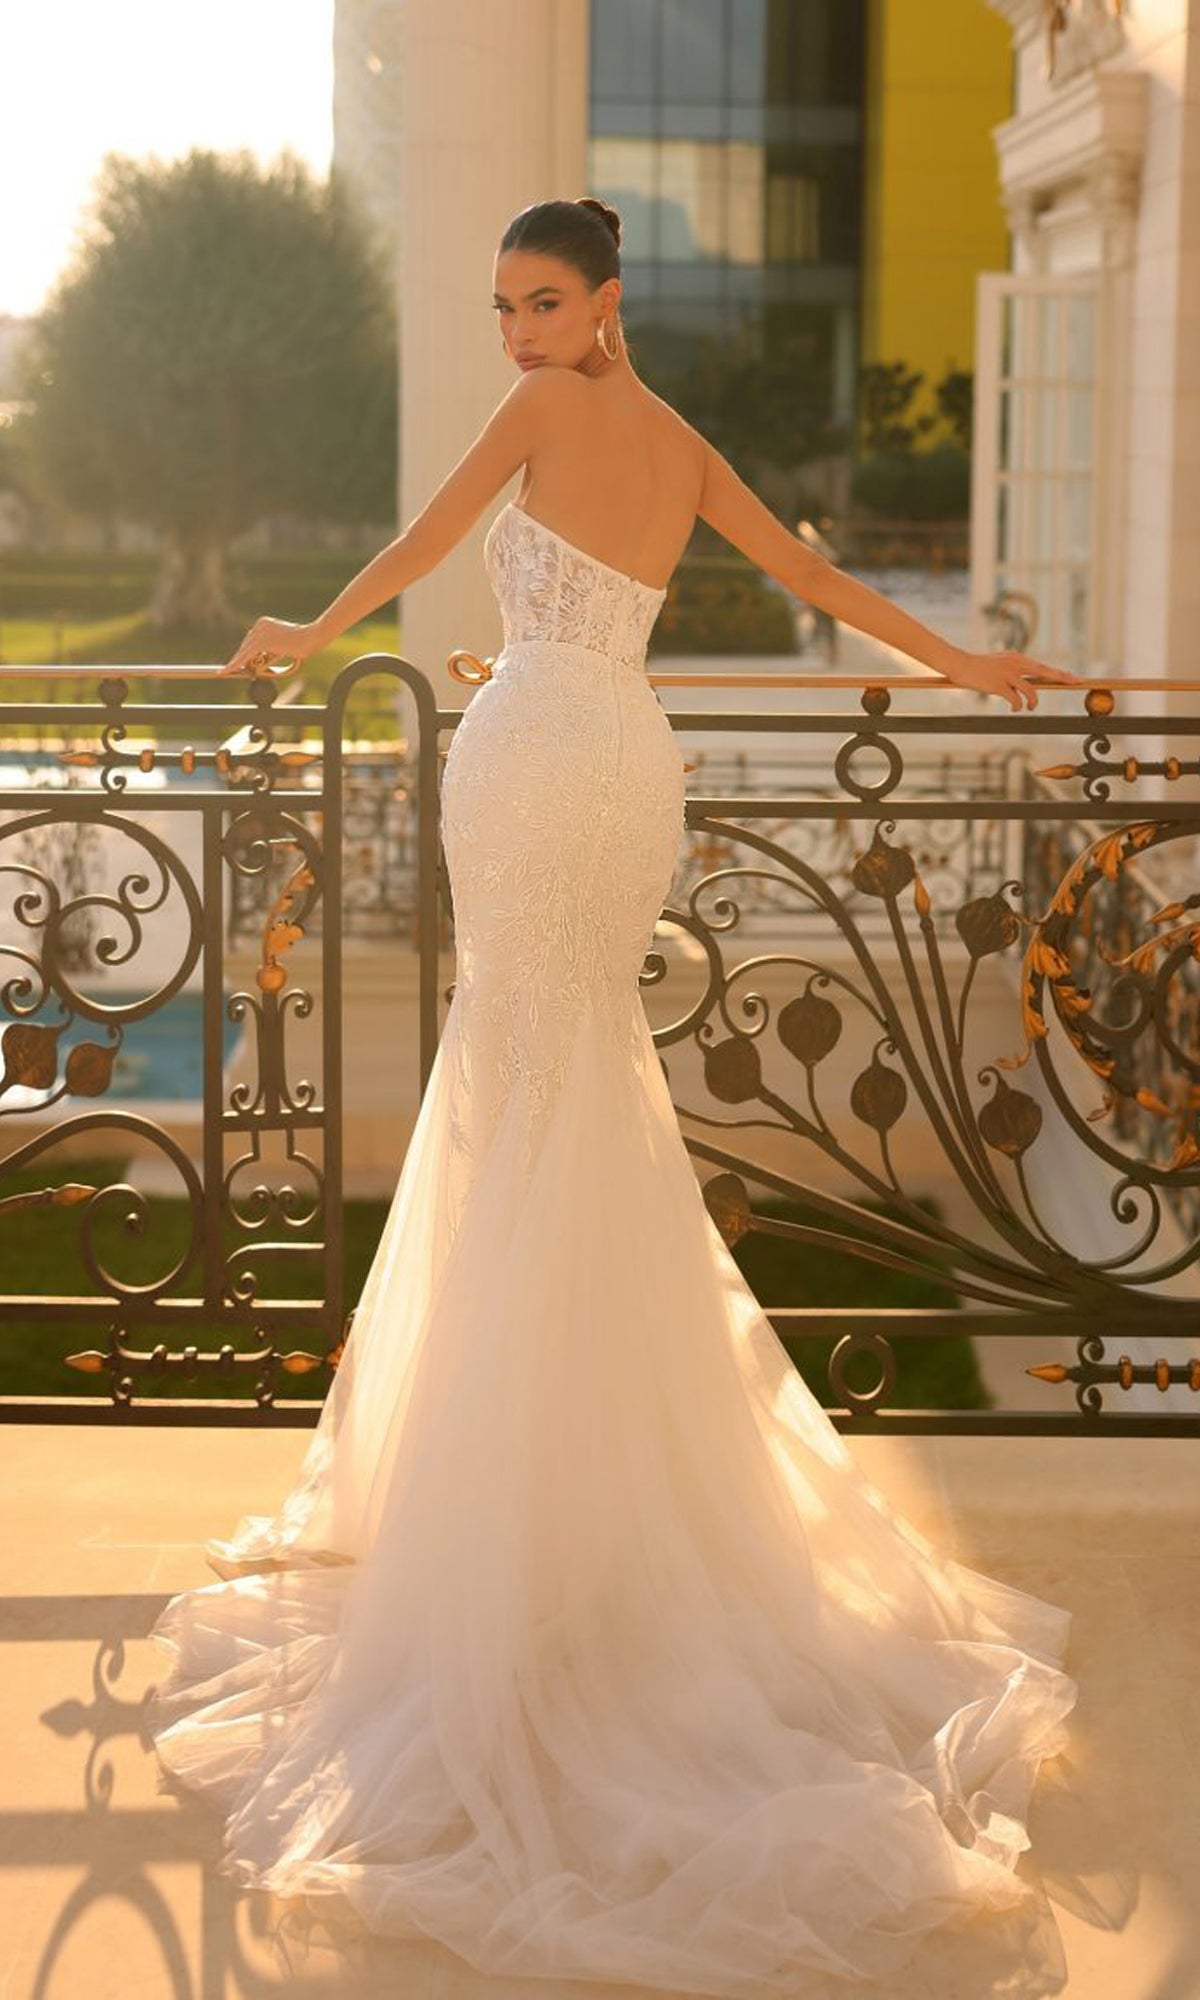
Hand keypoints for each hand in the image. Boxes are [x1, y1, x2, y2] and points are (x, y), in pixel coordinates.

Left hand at [220, 616, 322, 676]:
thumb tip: (258, 664)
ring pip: (244, 652)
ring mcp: (260, 632)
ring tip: (224, 673)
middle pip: (245, 646)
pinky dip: (236, 664)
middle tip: (224, 671)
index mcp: (264, 623)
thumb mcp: (282, 645)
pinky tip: (227, 671)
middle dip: (237, 660)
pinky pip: (246, 656)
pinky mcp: (262, 641)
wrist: (312, 637)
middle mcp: (259, 625)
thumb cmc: (304, 642)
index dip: (242, 654)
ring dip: (236, 664)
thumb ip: (270, 651)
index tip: (234, 661)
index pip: (250, 641)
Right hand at [939, 647, 1083, 710]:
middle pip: (1045, 672)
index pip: (1043, 667)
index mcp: (1018, 658)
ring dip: (1033, 702)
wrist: (960, 664)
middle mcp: (1016, 664)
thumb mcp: (1000, 664)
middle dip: (1062, 677)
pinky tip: (1014, 709)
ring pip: (1031, 690)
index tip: (1073, 677)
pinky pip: (1015, 699)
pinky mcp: (999, 685)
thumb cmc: (978, 667)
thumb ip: (1014, 671)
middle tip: (1076, 682)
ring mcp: (1008, 674)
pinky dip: (1017, 706)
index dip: (1059, 673)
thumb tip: (1026, 684)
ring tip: (1030, 708)